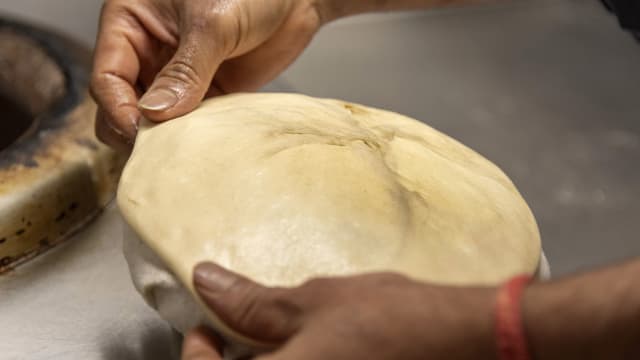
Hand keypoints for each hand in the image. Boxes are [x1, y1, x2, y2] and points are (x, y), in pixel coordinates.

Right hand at [91, 0, 323, 148]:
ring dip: (162, 138)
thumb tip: (155, 113)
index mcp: (131, 22)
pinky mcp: (205, 93)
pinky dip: (190, 138)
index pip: (107, 75)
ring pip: (153, 119)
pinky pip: (187, 123)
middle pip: (121, 103)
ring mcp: (175, 75)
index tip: (139, 132)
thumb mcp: (213, 23)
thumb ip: (185, 70)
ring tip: (180, 151)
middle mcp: (148, 51)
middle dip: (134, 128)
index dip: (118, 108)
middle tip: (156, 150)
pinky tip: (202, 146)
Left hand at [181, 262, 498, 359]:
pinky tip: (314, 347)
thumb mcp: (316, 302)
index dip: (197, 352)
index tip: (206, 326)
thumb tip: (207, 283)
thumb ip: (253, 303)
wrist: (467, 344)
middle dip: (234, 359)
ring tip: (277, 335)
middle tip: (236, 332)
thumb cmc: (395, 322)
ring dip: (270, 359)